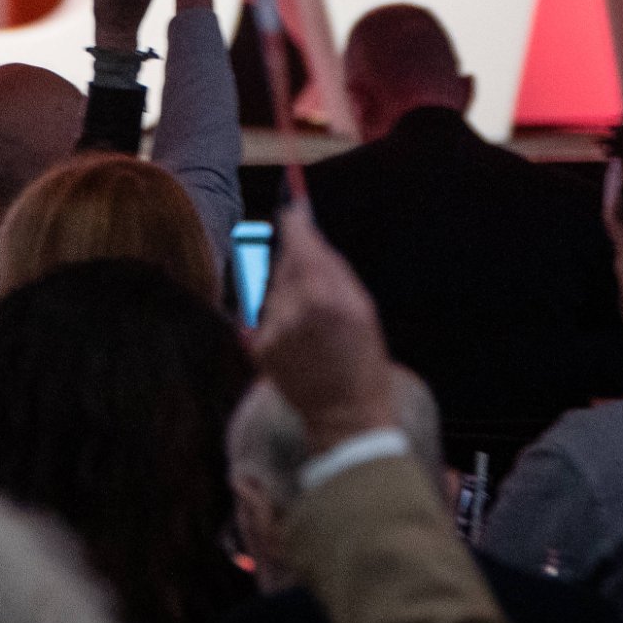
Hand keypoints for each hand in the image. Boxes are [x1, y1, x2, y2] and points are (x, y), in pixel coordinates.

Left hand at [255, 205, 397, 453]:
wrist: (345, 414)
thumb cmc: (363, 359)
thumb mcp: (364, 308)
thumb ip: (334, 269)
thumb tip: (310, 235)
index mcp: (328, 297)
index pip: (300, 245)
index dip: (294, 223)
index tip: (292, 208)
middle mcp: (296, 310)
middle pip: (283, 263)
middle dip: (294, 261)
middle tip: (315, 281)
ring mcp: (273, 330)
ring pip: (272, 290)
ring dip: (287, 294)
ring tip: (312, 324)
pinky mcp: (258, 347)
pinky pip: (264, 316)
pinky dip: (277, 318)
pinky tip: (298, 339)